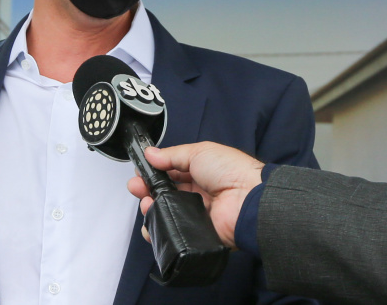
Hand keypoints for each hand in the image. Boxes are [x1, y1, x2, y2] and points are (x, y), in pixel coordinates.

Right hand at [127, 142, 264, 247]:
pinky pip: (174, 235)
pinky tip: (153, 222)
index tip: (140, 172)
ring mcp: (196, 216)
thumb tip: (151, 154)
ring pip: (166, 215)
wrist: (249, 199)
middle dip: (147, 190)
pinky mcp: (197, 235)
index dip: (154, 173)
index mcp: (200, 174)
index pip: (171, 174)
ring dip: (151, 209)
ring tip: (147, 203)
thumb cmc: (231, 171)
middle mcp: (198, 195)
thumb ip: (173, 155)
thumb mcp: (199, 152)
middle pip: (165, 195)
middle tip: (137, 188)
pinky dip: (160, 230)